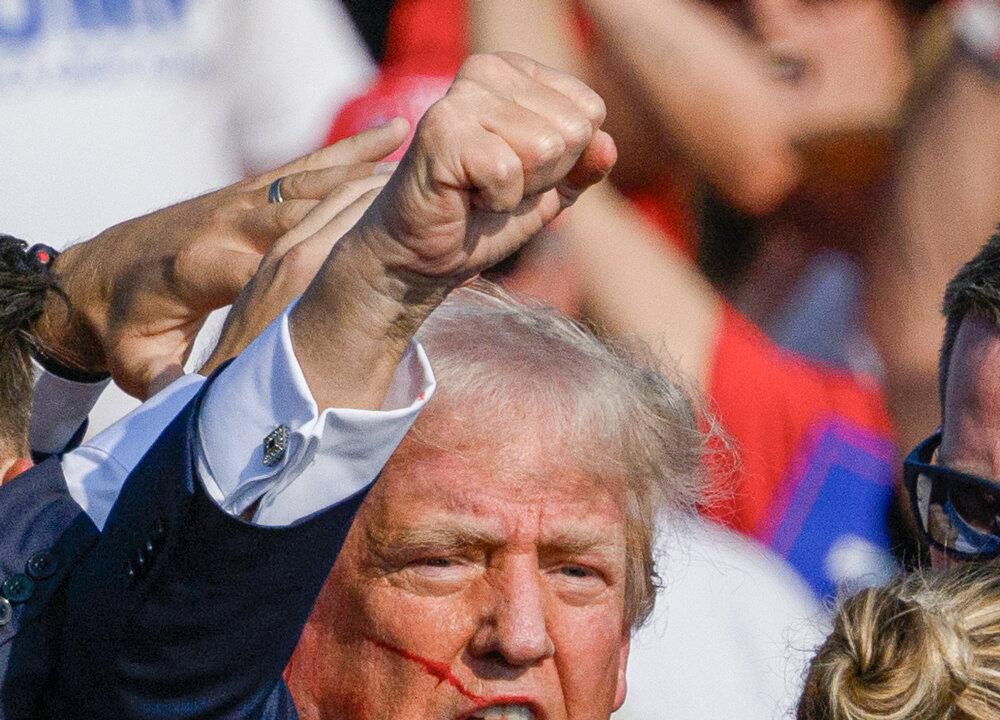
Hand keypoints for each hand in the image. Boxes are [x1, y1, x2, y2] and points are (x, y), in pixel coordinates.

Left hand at [34, 120, 408, 397]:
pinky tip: (394, 133)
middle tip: (421, 204)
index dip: (317, 267)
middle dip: (359, 206)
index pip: (267, 264)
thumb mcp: (134, 362)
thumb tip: (191, 407)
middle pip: (303, 212)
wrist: (92, 276)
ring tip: (423, 163)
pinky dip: (351, 150)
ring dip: (367, 171)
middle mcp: (226, 223)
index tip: (376, 270)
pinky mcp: (250, 190)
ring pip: (312, 180)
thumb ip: (161, 381)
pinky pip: (307, 165)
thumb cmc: (122, 326)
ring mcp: (240, 200)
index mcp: (203, 266)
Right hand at [356, 52, 616, 288]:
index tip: (518, 172)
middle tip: (496, 187)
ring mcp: (462, 96)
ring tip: (480, 191)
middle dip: (543, 177)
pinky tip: (465, 198)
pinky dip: (495, 201)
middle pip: (573, 130)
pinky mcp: (442, 130)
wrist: (422, 255)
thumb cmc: (481, 216)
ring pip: (545, 148)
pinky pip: (508, 171)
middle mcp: (487, 69)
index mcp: (515, 71)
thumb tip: (607, 145)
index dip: (564, 162)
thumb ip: (584, 166)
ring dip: (519, 190)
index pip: (590, 112)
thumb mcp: (549, 191)